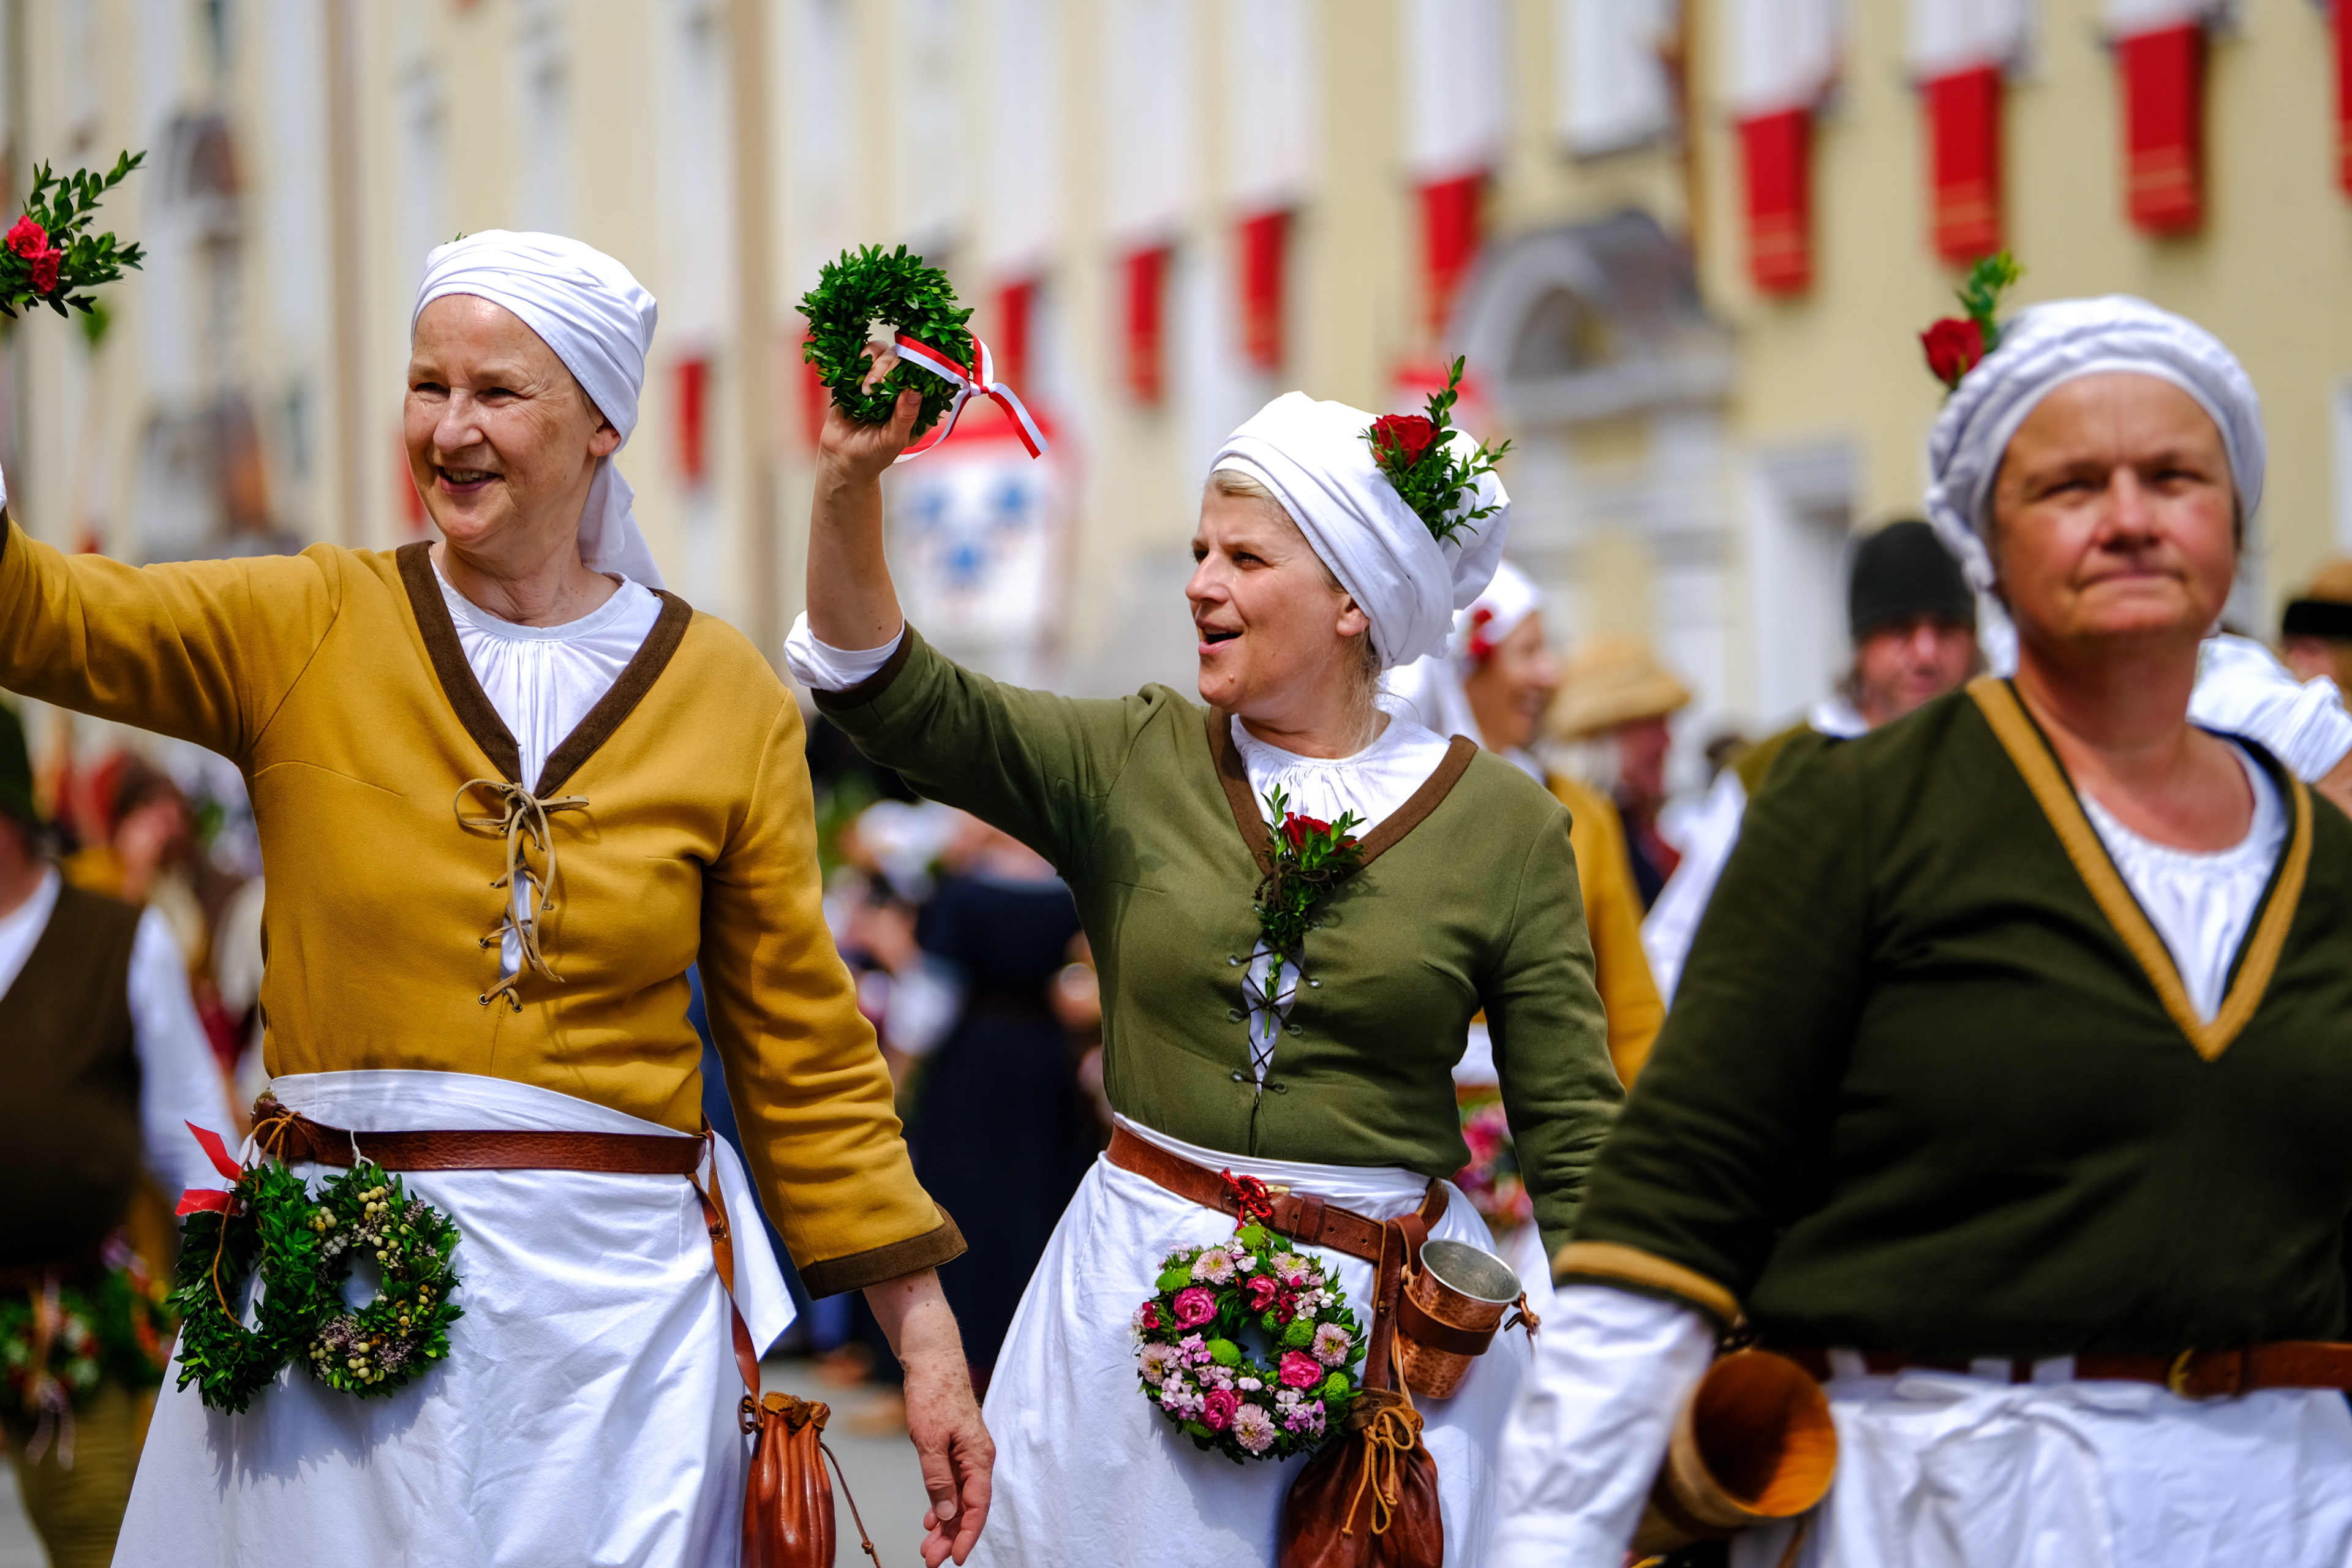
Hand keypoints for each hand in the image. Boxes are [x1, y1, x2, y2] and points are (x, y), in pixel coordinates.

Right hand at [817, 346, 923, 486]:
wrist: (840, 459)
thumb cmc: (873, 456)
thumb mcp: (893, 440)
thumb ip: (905, 416)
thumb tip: (915, 390)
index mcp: (917, 405)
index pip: (929, 377)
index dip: (924, 367)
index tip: (914, 367)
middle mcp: (901, 389)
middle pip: (904, 358)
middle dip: (891, 368)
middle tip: (876, 387)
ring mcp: (880, 381)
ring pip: (885, 352)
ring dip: (876, 364)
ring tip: (866, 389)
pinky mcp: (859, 377)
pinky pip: (863, 356)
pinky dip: (861, 357)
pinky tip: (858, 373)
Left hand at [865, 1269, 993, 1565]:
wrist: (933, 1358)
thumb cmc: (933, 1393)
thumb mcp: (929, 1440)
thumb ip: (938, 1479)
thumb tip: (946, 1514)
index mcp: (978, 1457)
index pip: (977, 1506)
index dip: (966, 1535)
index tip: (955, 1558)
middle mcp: (977, 1458)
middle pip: (968, 1506)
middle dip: (951, 1535)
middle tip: (931, 1559)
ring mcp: (967, 1453)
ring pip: (960, 1497)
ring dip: (945, 1522)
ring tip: (928, 1545)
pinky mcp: (956, 1447)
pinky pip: (953, 1482)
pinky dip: (942, 1502)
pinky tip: (931, 1517)